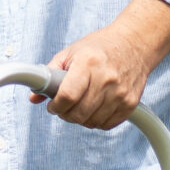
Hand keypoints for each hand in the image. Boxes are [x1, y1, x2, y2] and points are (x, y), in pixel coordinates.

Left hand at [43, 0, 169, 130]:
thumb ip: (50, 74)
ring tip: (78, 107)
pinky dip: (96, 121)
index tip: (53, 106)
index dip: (56, 106)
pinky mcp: (130, 103)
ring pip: (91, 121)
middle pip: (79, 112)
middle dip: (65, 114)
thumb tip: (34, 97)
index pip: (68, 95)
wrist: (135, 44)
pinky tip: (93, 110)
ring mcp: (120, 92)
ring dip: (80, 119)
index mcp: (88, 63)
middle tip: (63, 107)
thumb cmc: (99, 47)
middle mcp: (106, 78)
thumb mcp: (71, 53)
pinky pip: (107, 124)